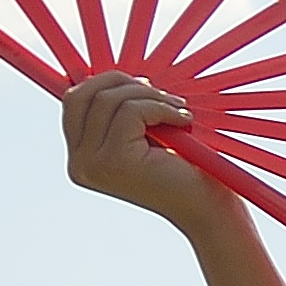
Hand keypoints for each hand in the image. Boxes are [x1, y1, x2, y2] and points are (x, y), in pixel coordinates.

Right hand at [61, 71, 242, 243]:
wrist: (210, 211)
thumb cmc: (187, 172)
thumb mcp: (146, 137)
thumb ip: (121, 114)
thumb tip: (111, 74)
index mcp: (81, 158)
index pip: (74, 102)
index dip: (105, 83)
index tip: (144, 85)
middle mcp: (78, 164)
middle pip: (83, 95)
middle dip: (124, 83)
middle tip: (162, 93)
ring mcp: (92, 164)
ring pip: (110, 100)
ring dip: (152, 97)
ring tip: (181, 111)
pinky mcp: (114, 160)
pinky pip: (132, 111)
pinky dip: (161, 108)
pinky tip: (184, 122)